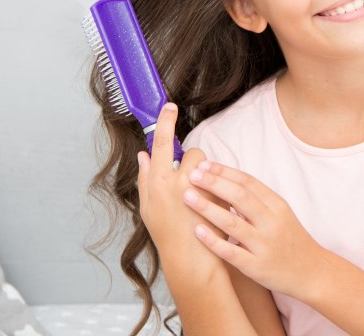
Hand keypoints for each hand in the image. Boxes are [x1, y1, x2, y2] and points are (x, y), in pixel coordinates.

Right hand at [136, 103, 227, 283]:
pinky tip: (213, 204)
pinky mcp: (219, 195)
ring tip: (202, 197)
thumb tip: (143, 155)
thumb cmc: (166, 234)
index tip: (169, 106)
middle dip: (194, 164)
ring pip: (208, 165)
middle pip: (192, 153)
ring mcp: (201, 188)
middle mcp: (179, 182)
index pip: (160, 143)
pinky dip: (218, 188)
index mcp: (158, 182)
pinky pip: (220, 180)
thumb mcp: (148, 207)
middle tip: (191, 185)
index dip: (165, 122)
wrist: (192, 258)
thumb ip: (145, 178)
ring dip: (207, 175)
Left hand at [183, 161, 326, 299]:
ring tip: (187, 197)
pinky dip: (214, 241)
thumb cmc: (290, 239)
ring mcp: (265, 245)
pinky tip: (197, 231)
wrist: (312, 272)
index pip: (248, 182)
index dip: (224, 171)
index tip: (204, 165)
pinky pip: (232, 253)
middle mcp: (272, 222)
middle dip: (214, 183)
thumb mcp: (280, 213)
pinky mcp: (257, 267)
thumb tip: (225, 180)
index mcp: (277, 205)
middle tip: (191, 174)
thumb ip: (257, 199)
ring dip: (208, 208)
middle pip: (240, 197)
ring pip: (233, 223)